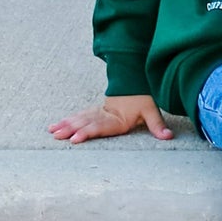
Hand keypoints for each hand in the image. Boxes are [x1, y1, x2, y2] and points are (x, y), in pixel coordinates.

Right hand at [48, 94, 174, 143]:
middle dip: (71, 130)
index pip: (100, 127)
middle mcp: (104, 116)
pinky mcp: (93, 112)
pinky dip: (66, 121)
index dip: (88, 132)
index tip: (75, 138)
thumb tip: (168, 137)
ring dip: (65, 125)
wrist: (135, 82)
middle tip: (58, 136)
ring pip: (79, 119)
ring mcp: (97, 113)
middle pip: (86, 123)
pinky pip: (78, 116)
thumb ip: (157, 125)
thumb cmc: (143, 99)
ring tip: (52, 132)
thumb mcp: (151, 111)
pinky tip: (54, 126)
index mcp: (117, 119)